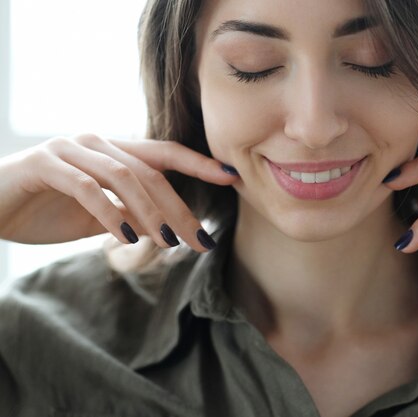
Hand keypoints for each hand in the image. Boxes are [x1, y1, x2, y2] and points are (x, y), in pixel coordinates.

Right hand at [0, 134, 238, 250]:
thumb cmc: (44, 209)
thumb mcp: (98, 218)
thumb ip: (130, 216)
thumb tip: (168, 228)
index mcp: (111, 151)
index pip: (164, 154)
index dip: (199, 164)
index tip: (232, 178)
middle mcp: (95, 143)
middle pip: (152, 172)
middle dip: (181, 207)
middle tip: (202, 240)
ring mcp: (69, 149)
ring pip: (125, 177)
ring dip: (152, 212)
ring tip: (170, 241)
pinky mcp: (45, 164)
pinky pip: (88, 188)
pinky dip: (111, 213)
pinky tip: (126, 237)